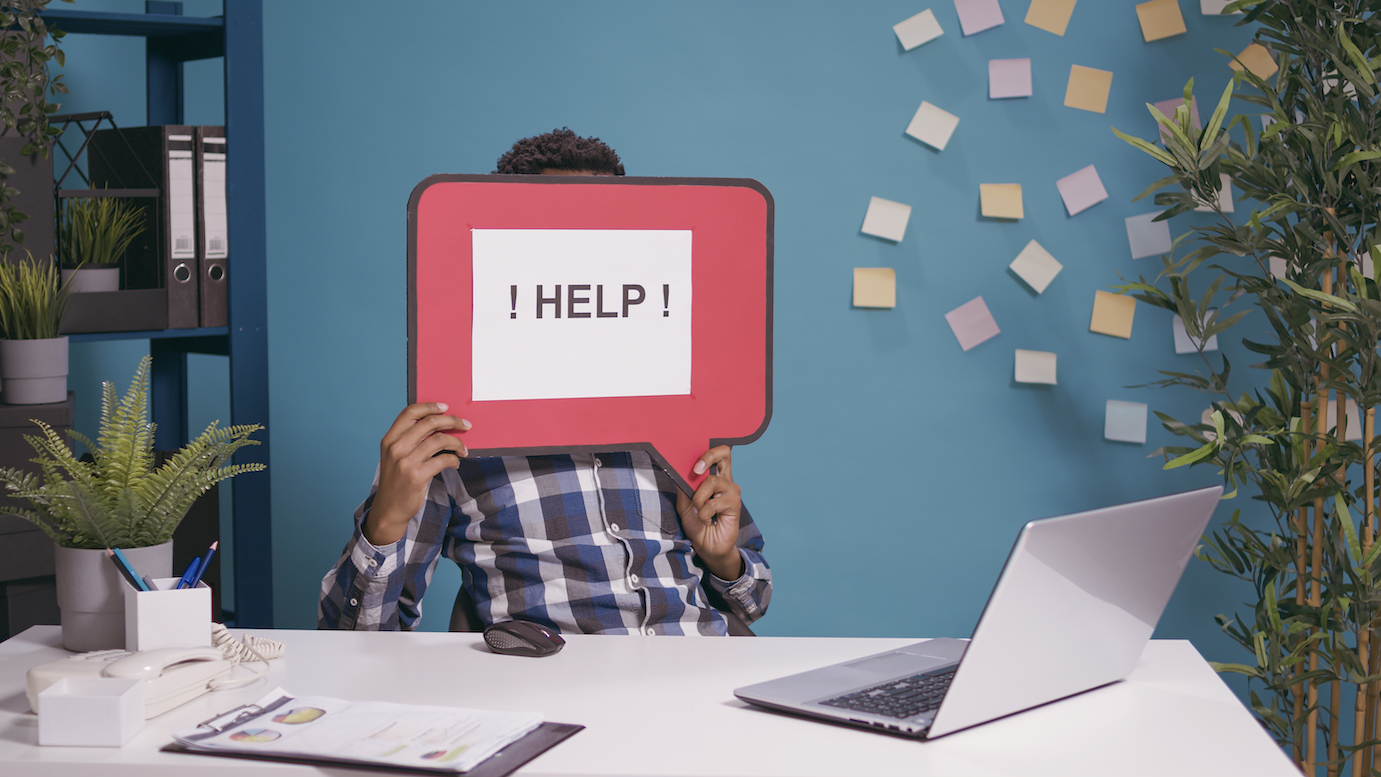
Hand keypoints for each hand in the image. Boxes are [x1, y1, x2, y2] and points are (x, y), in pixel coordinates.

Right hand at [365, 403, 469, 545]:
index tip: (445, 407)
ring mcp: (406, 462)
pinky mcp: (417, 476)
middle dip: (452, 421)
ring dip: (457, 443)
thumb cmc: (396, 480)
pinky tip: (456, 462)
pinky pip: (444, 459)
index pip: (410, 413)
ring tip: (463, 449)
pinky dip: (454, 459)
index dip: (429, 407)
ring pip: (440, 440)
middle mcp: (396, 448)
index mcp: (389, 439)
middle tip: (465, 425)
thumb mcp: (394, 456)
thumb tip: (438, 424)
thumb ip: (409, 439)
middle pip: (429, 423)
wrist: (389, 509)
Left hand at [676, 445, 744, 580]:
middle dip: (707, 457)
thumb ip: (683, 489)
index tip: (693, 462)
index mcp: (715, 478)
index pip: (719, 454)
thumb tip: (677, 471)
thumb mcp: (684, 506)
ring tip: (698, 511)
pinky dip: (704, 513)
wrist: (707, 547)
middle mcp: (726, 481)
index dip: (708, 451)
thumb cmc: (697, 525)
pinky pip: (714, 502)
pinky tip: (706, 520)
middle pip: (724, 454)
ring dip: (698, 498)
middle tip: (696, 470)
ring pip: (712, 481)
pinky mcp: (734, 505)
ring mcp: (731, 492)